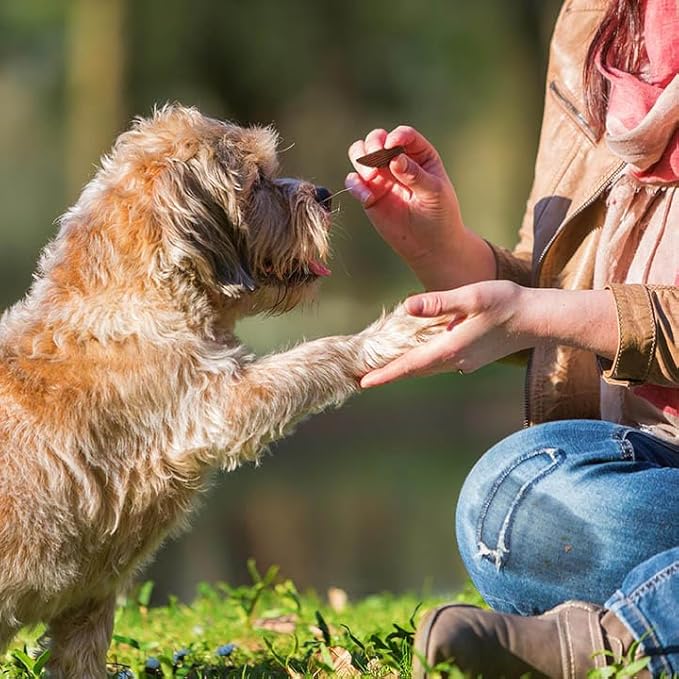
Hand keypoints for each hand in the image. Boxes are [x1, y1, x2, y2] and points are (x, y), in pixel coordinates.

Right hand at [345, 125, 495, 289]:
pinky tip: (368, 198)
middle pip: (376, 139)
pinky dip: (355, 185)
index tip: (392, 147)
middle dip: (373, 145)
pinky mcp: (370, 195)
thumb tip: (395, 159)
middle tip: (376, 161)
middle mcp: (397, 161)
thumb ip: (415, 175)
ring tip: (371, 178)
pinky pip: (353, 182)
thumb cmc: (440, 215)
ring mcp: (382, 178)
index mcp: (419, 155)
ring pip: (360, 155)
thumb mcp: (434, 193)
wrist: (431, 246)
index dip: (396, 137)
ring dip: (361, 161)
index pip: (404, 136)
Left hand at [360, 280, 530, 386]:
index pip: (411, 365)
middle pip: (415, 370)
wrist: (539, 320)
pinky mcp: (472, 357)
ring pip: (427, 367)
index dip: (386, 374)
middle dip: (389, 373)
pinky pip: (440, 362)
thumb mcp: (472, 296)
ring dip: (405, 368)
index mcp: (452, 347)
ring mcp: (465, 362)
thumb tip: (408, 306)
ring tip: (380, 368)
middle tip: (361, 377)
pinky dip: (422, 360)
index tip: (363, 383)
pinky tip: (416, 352)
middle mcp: (456, 360)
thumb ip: (440, 302)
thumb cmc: (508, 303)